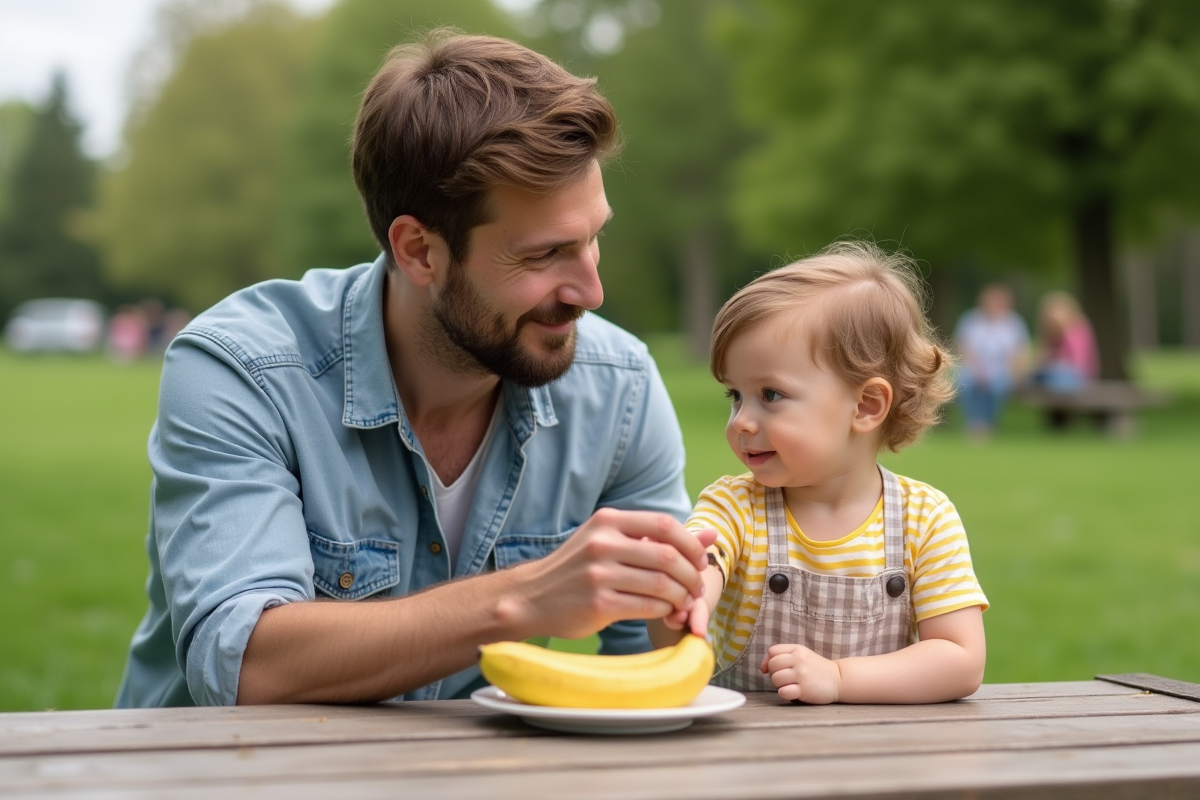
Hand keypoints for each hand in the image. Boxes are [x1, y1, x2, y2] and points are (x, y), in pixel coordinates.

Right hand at [512, 509, 715, 639]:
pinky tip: (664, 612)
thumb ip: (658, 538)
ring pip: (662, 584)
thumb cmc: (578, 568)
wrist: (532, 597)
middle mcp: (602, 543)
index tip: (698, 561)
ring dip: (681, 596)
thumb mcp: (611, 541)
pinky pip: (648, 607)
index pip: (664, 525)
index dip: (690, 544)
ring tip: (683, 602)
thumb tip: (712, 535)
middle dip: (691, 574)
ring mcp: (599, 574)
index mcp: (608, 521)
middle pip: (668, 556)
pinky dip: (664, 610)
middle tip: (696, 587)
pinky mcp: (598, 604)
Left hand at [761, 643, 840, 703]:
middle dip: (774, 673)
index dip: (770, 661)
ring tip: (790, 685)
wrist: (839, 680)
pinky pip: (783, 691)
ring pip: (775, 678)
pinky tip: (792, 692)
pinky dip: (784, 693)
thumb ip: (782, 657)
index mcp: (797, 649)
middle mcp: (799, 660)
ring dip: (779, 685)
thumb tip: (762, 668)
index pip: (772, 651)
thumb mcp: (801, 656)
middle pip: (772, 665)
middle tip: (785, 678)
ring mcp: (802, 674)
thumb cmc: (816, 668)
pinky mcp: (804, 689)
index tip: (776, 669)